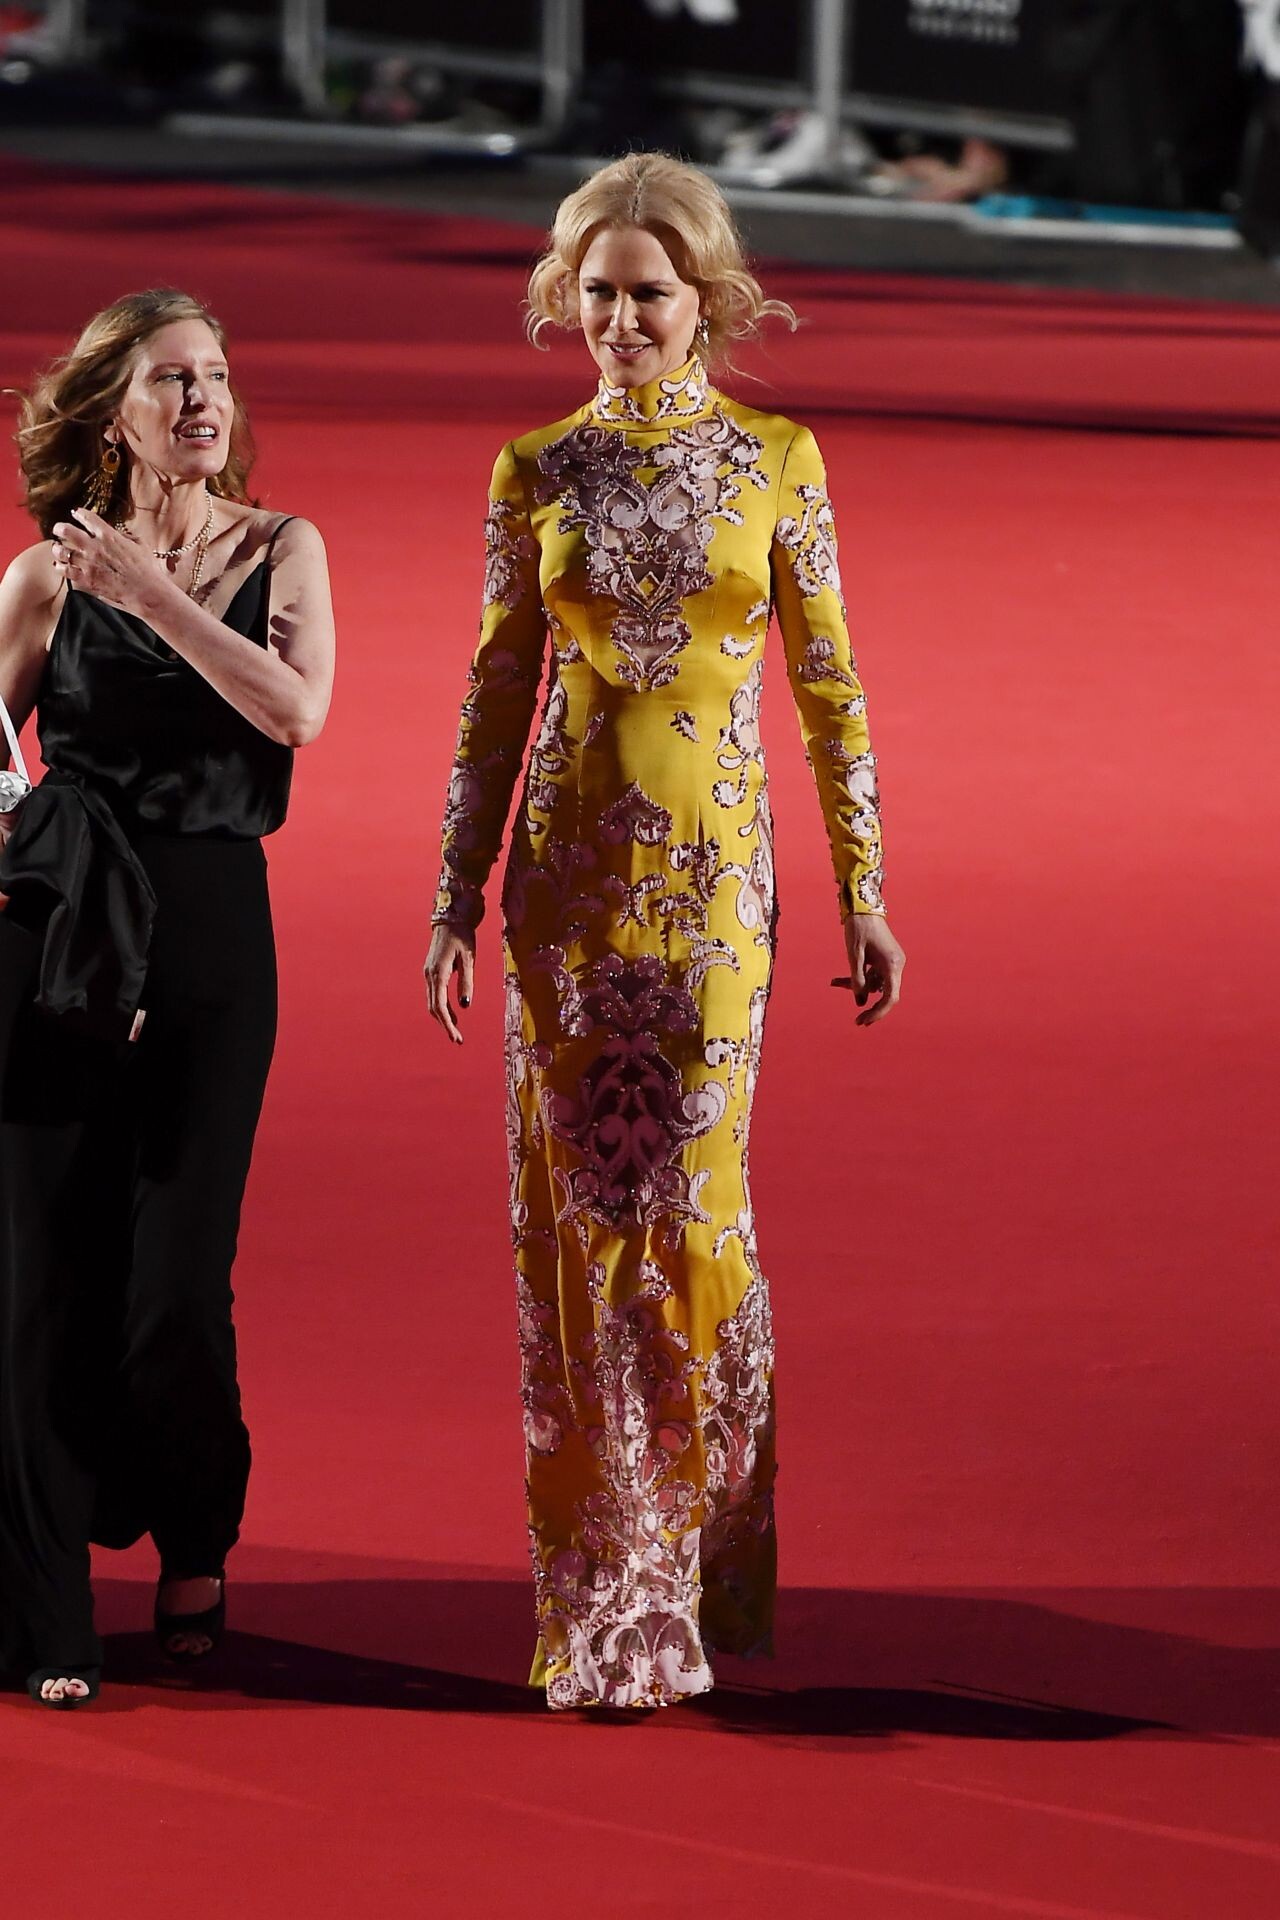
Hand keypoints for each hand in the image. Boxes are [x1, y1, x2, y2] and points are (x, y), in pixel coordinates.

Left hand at [51, 507, 170, 617]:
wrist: (147, 592)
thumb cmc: (147, 570)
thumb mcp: (140, 545)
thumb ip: (125, 536)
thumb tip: (118, 533)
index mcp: (108, 535)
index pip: (87, 517)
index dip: (79, 513)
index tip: (77, 514)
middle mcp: (94, 547)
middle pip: (66, 531)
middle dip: (60, 528)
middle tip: (58, 529)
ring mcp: (88, 564)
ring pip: (62, 551)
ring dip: (58, 549)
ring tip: (58, 548)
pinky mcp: (86, 580)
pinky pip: (66, 571)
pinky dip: (61, 567)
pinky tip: (61, 566)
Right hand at [424, 922, 474, 1044]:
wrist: (450, 918)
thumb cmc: (462, 936)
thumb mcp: (468, 959)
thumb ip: (467, 982)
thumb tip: (465, 1005)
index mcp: (438, 974)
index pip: (440, 1006)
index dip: (448, 1025)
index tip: (457, 1038)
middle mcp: (429, 975)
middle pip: (434, 1008)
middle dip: (445, 1024)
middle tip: (458, 1039)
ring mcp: (428, 973)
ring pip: (432, 1002)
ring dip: (443, 1017)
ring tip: (457, 1029)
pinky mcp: (431, 971)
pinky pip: (434, 994)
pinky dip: (442, 1006)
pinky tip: (453, 1012)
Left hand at [832, 913, 904, 1026]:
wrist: (863, 906)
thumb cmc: (858, 928)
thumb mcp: (853, 956)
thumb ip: (856, 979)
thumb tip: (859, 1001)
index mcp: (892, 964)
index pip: (890, 998)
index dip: (878, 1012)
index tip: (863, 1020)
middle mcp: (896, 964)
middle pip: (885, 994)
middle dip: (869, 1005)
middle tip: (857, 1021)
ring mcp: (892, 961)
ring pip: (876, 984)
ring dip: (858, 986)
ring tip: (834, 982)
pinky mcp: (885, 958)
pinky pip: (874, 975)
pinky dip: (860, 978)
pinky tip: (839, 980)